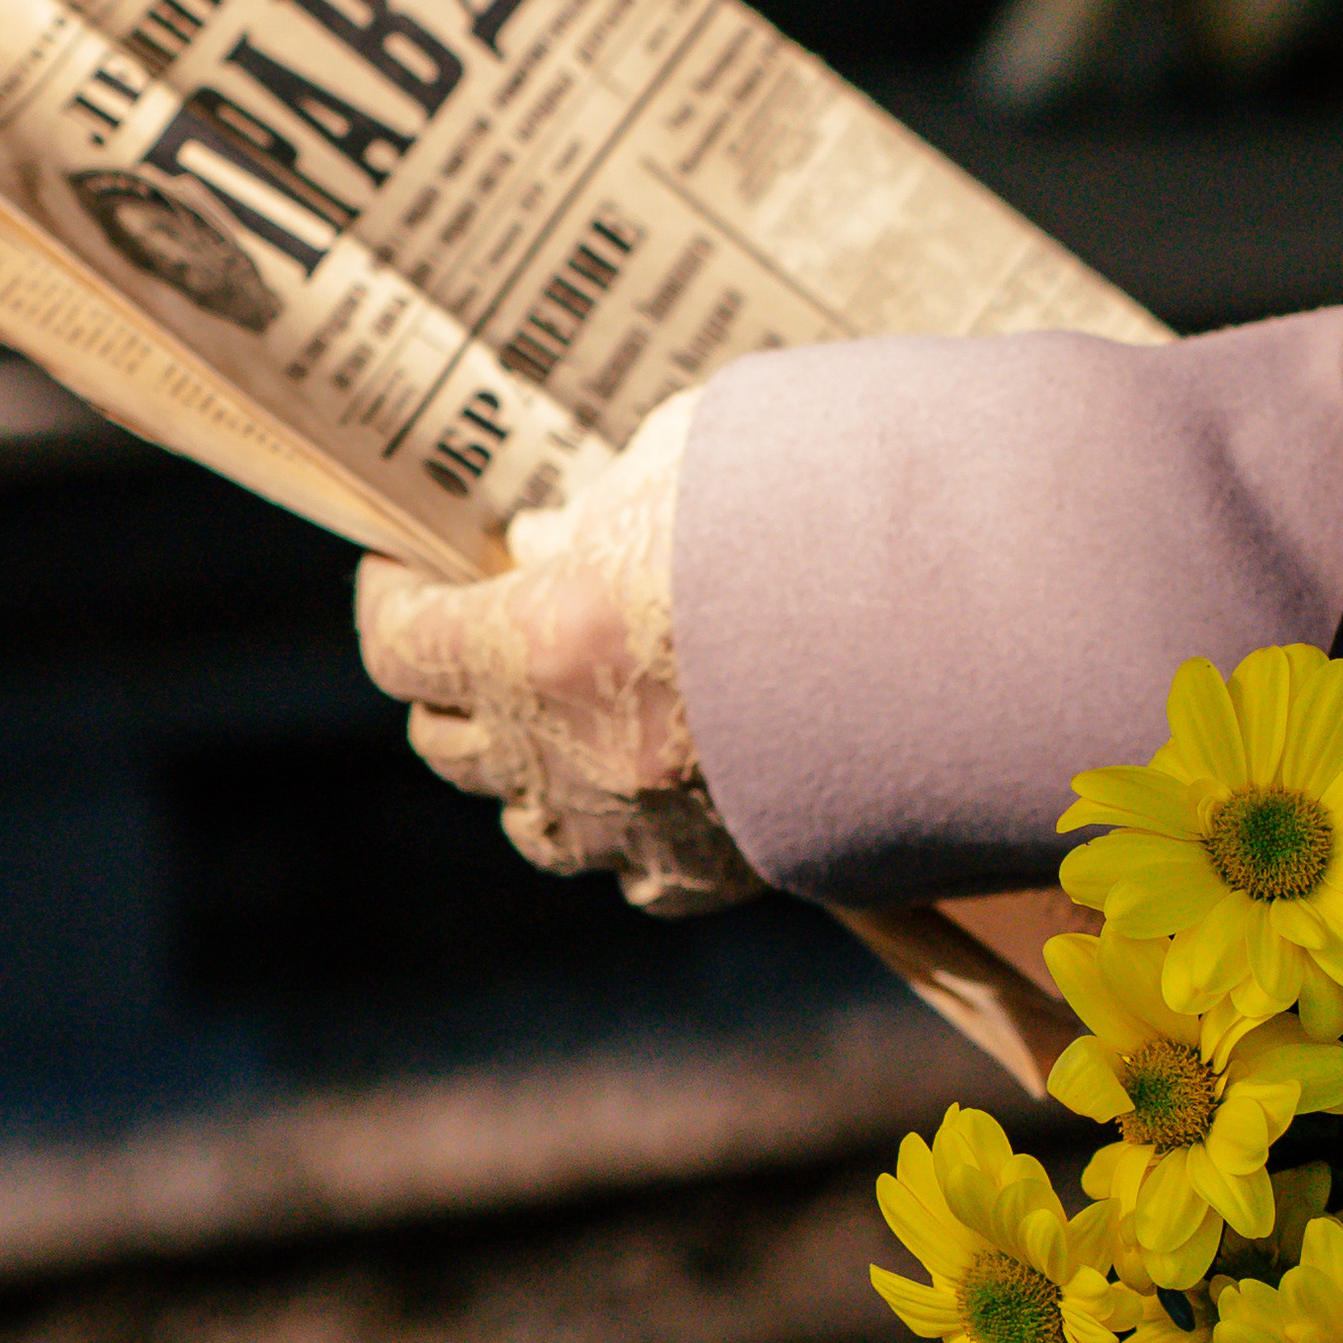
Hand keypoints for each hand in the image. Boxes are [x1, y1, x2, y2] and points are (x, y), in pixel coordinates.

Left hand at [355, 388, 758, 915]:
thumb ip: (596, 508)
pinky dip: (623, 839)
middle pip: (448, 744)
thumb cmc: (809, 514)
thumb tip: (547, 541)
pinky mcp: (718, 870)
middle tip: (474, 629)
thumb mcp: (682, 463)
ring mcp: (639, 828)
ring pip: (531, 825)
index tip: (402, 562)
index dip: (390, 600)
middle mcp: (571, 754)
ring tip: (557, 717)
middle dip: (448, 682)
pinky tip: (648, 794)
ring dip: (526, 770)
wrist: (952, 626)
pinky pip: (635, 879)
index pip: (402, 645)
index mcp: (542, 642)